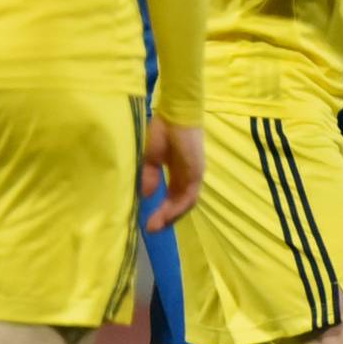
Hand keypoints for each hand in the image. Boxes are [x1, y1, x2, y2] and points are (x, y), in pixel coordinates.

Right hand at [144, 117, 203, 232]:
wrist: (175, 113)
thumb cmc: (163, 130)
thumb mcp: (151, 158)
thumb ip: (150, 177)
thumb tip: (146, 195)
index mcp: (179, 173)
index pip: (173, 197)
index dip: (163, 211)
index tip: (149, 223)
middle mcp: (189, 176)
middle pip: (181, 204)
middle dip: (166, 218)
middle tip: (152, 230)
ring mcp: (195, 175)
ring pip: (186, 203)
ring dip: (172, 216)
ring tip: (157, 226)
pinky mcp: (197, 172)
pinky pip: (189, 195)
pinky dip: (178, 207)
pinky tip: (166, 215)